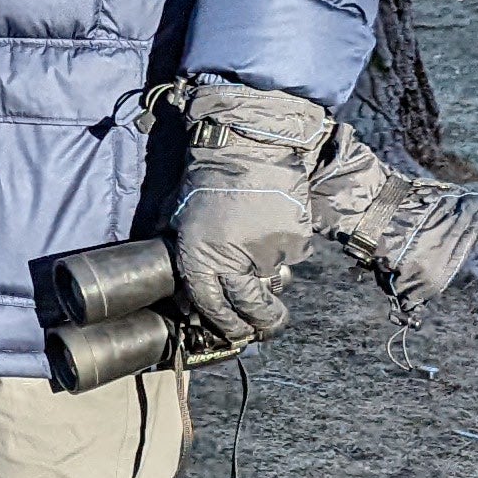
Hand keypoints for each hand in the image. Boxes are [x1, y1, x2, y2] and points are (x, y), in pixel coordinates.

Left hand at [171, 78, 330, 343]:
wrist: (245, 146)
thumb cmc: (206, 181)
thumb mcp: (182, 222)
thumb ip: (189, 257)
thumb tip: (191, 291)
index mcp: (200, 259)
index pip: (214, 307)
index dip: (224, 325)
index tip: (233, 332)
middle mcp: (235, 262)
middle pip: (253, 309)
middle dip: (261, 323)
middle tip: (263, 325)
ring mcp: (269, 252)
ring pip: (274, 280)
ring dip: (271, 277)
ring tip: (261, 254)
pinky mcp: (294, 240)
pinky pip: (291, 256)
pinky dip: (283, 249)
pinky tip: (271, 227)